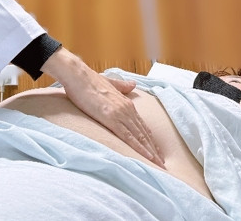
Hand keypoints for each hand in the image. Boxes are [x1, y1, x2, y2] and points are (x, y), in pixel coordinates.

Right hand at [41, 48, 165, 168]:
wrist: (78, 76)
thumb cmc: (89, 81)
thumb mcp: (110, 83)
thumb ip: (122, 86)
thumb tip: (133, 84)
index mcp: (126, 103)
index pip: (142, 125)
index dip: (150, 139)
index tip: (156, 151)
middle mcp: (127, 109)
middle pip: (144, 133)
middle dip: (154, 149)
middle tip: (162, 164)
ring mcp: (120, 114)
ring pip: (139, 136)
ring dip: (150, 152)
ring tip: (158, 165)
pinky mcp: (111, 118)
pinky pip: (128, 136)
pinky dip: (139, 148)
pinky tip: (146, 157)